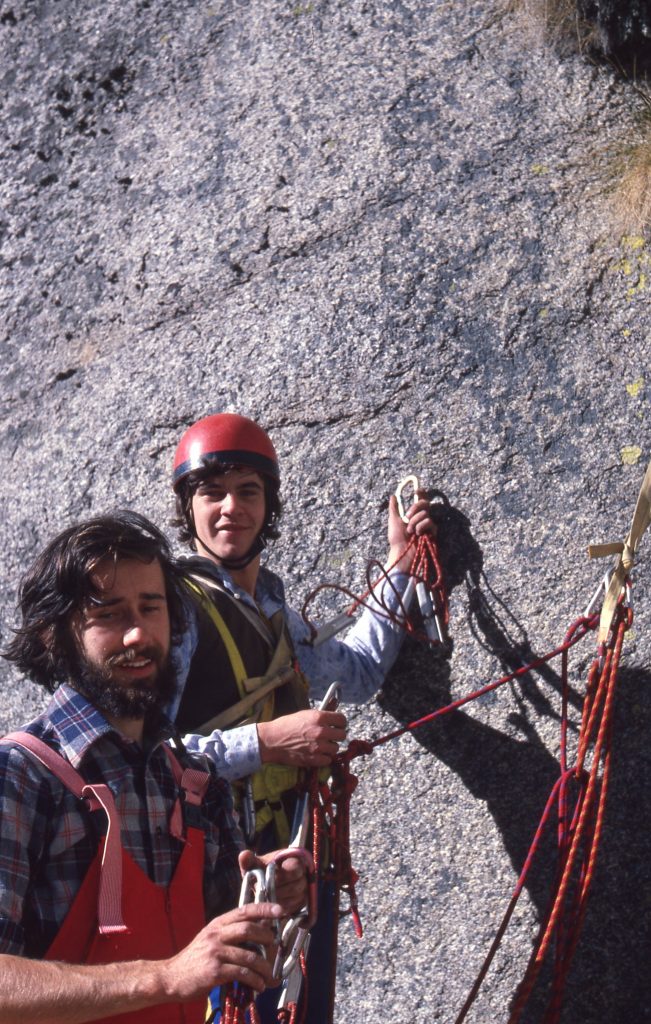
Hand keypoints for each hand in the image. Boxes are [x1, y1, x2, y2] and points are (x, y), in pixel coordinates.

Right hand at [161, 902, 280, 1000]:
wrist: (171, 977)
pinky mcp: (214, 971)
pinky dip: (254, 980)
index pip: (244, 910)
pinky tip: (258, 985)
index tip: (280, 910)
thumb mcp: (210, 938)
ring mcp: (215, 952)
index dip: (263, 908)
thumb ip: (229, 933)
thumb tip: (257, 931)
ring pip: (249, 955)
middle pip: (248, 929)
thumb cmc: (194, 959)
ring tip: (269, 974)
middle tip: (276, 945)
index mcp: (217, 924)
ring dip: (264, 966)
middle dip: (267, 937)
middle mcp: (216, 935)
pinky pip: (242, 973)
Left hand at [240, 849, 307, 915]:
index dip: (282, 876)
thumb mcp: (254, 865)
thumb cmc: (261, 870)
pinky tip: (273, 904)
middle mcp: (303, 873)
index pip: (295, 868)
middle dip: (279, 890)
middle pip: (295, 885)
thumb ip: (249, 860)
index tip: (268, 880)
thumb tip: (243, 855)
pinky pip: (295, 907)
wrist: (266, 881)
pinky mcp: (302, 901)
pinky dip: (283, 907)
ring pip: (296, 897)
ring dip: (280, 900)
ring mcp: (304, 888)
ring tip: (268, 898)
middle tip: (266, 892)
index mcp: (294, 859)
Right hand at [257, 709, 346, 767]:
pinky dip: (324, 758)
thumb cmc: (285, 725)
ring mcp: (318, 746)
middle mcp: (321, 731)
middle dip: (337, 735)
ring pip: (335, 748)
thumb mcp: (304, 714)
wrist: (271, 740)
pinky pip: (328, 760)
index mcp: (318, 717)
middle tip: (330, 736)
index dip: (341, 723)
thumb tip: (333, 715)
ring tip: (321, 746)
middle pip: (342, 735)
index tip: (338, 725)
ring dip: (330, 748)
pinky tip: (317, 754)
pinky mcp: (313, 759)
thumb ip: (320, 716)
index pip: (342, 719)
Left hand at [387, 491, 435, 570]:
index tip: (417, 490)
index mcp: (412, 513)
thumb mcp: (393, 521)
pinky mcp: (432, 532)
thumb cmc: (396, 539)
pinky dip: (421, 526)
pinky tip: (417, 534)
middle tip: (407, 517)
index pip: (419, 499)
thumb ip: (394, 508)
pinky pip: (429, 522)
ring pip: (425, 513)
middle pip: (425, 503)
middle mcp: (421, 517)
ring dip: (414, 522)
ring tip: (409, 531)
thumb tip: (393, 496)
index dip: (421, 492)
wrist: (402, 552)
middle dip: (415, 508)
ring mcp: (427, 524)